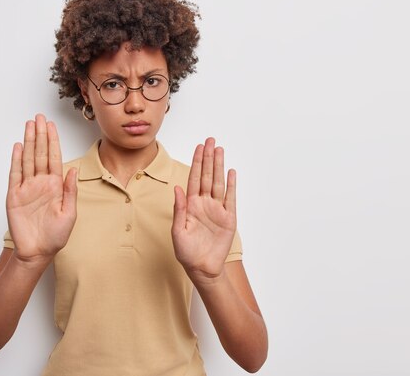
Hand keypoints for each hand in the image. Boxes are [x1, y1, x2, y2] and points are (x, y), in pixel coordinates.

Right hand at [5, 114, 76, 262]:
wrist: (38, 252)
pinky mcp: (14, 196)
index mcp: (55, 186)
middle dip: (40, 135)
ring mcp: (26, 188)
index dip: (52, 141)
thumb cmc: (55, 236)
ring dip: (28, 142)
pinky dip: (16, 161)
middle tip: (39, 117)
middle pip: (40, 154)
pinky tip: (17, 147)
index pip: (53, 158)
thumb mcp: (69, 213)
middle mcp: (40, 183)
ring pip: (27, 160)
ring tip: (29, 125)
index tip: (51, 126)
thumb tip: (73, 169)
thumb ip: (70, 191)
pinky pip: (15, 175)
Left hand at [172, 137, 236, 279]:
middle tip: (210, 140)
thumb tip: (178, 188)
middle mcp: (204, 203)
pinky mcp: (228, 218)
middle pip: (207, 176)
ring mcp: (217, 209)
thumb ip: (179, 209)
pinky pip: (231, 198)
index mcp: (191, 205)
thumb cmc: (186, 252)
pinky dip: (232, 185)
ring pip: (218, 182)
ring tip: (220, 149)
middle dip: (208, 158)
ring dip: (219, 166)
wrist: (202, 268)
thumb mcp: (178, 231)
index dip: (196, 163)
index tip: (198, 147)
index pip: (194, 179)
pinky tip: (231, 171)